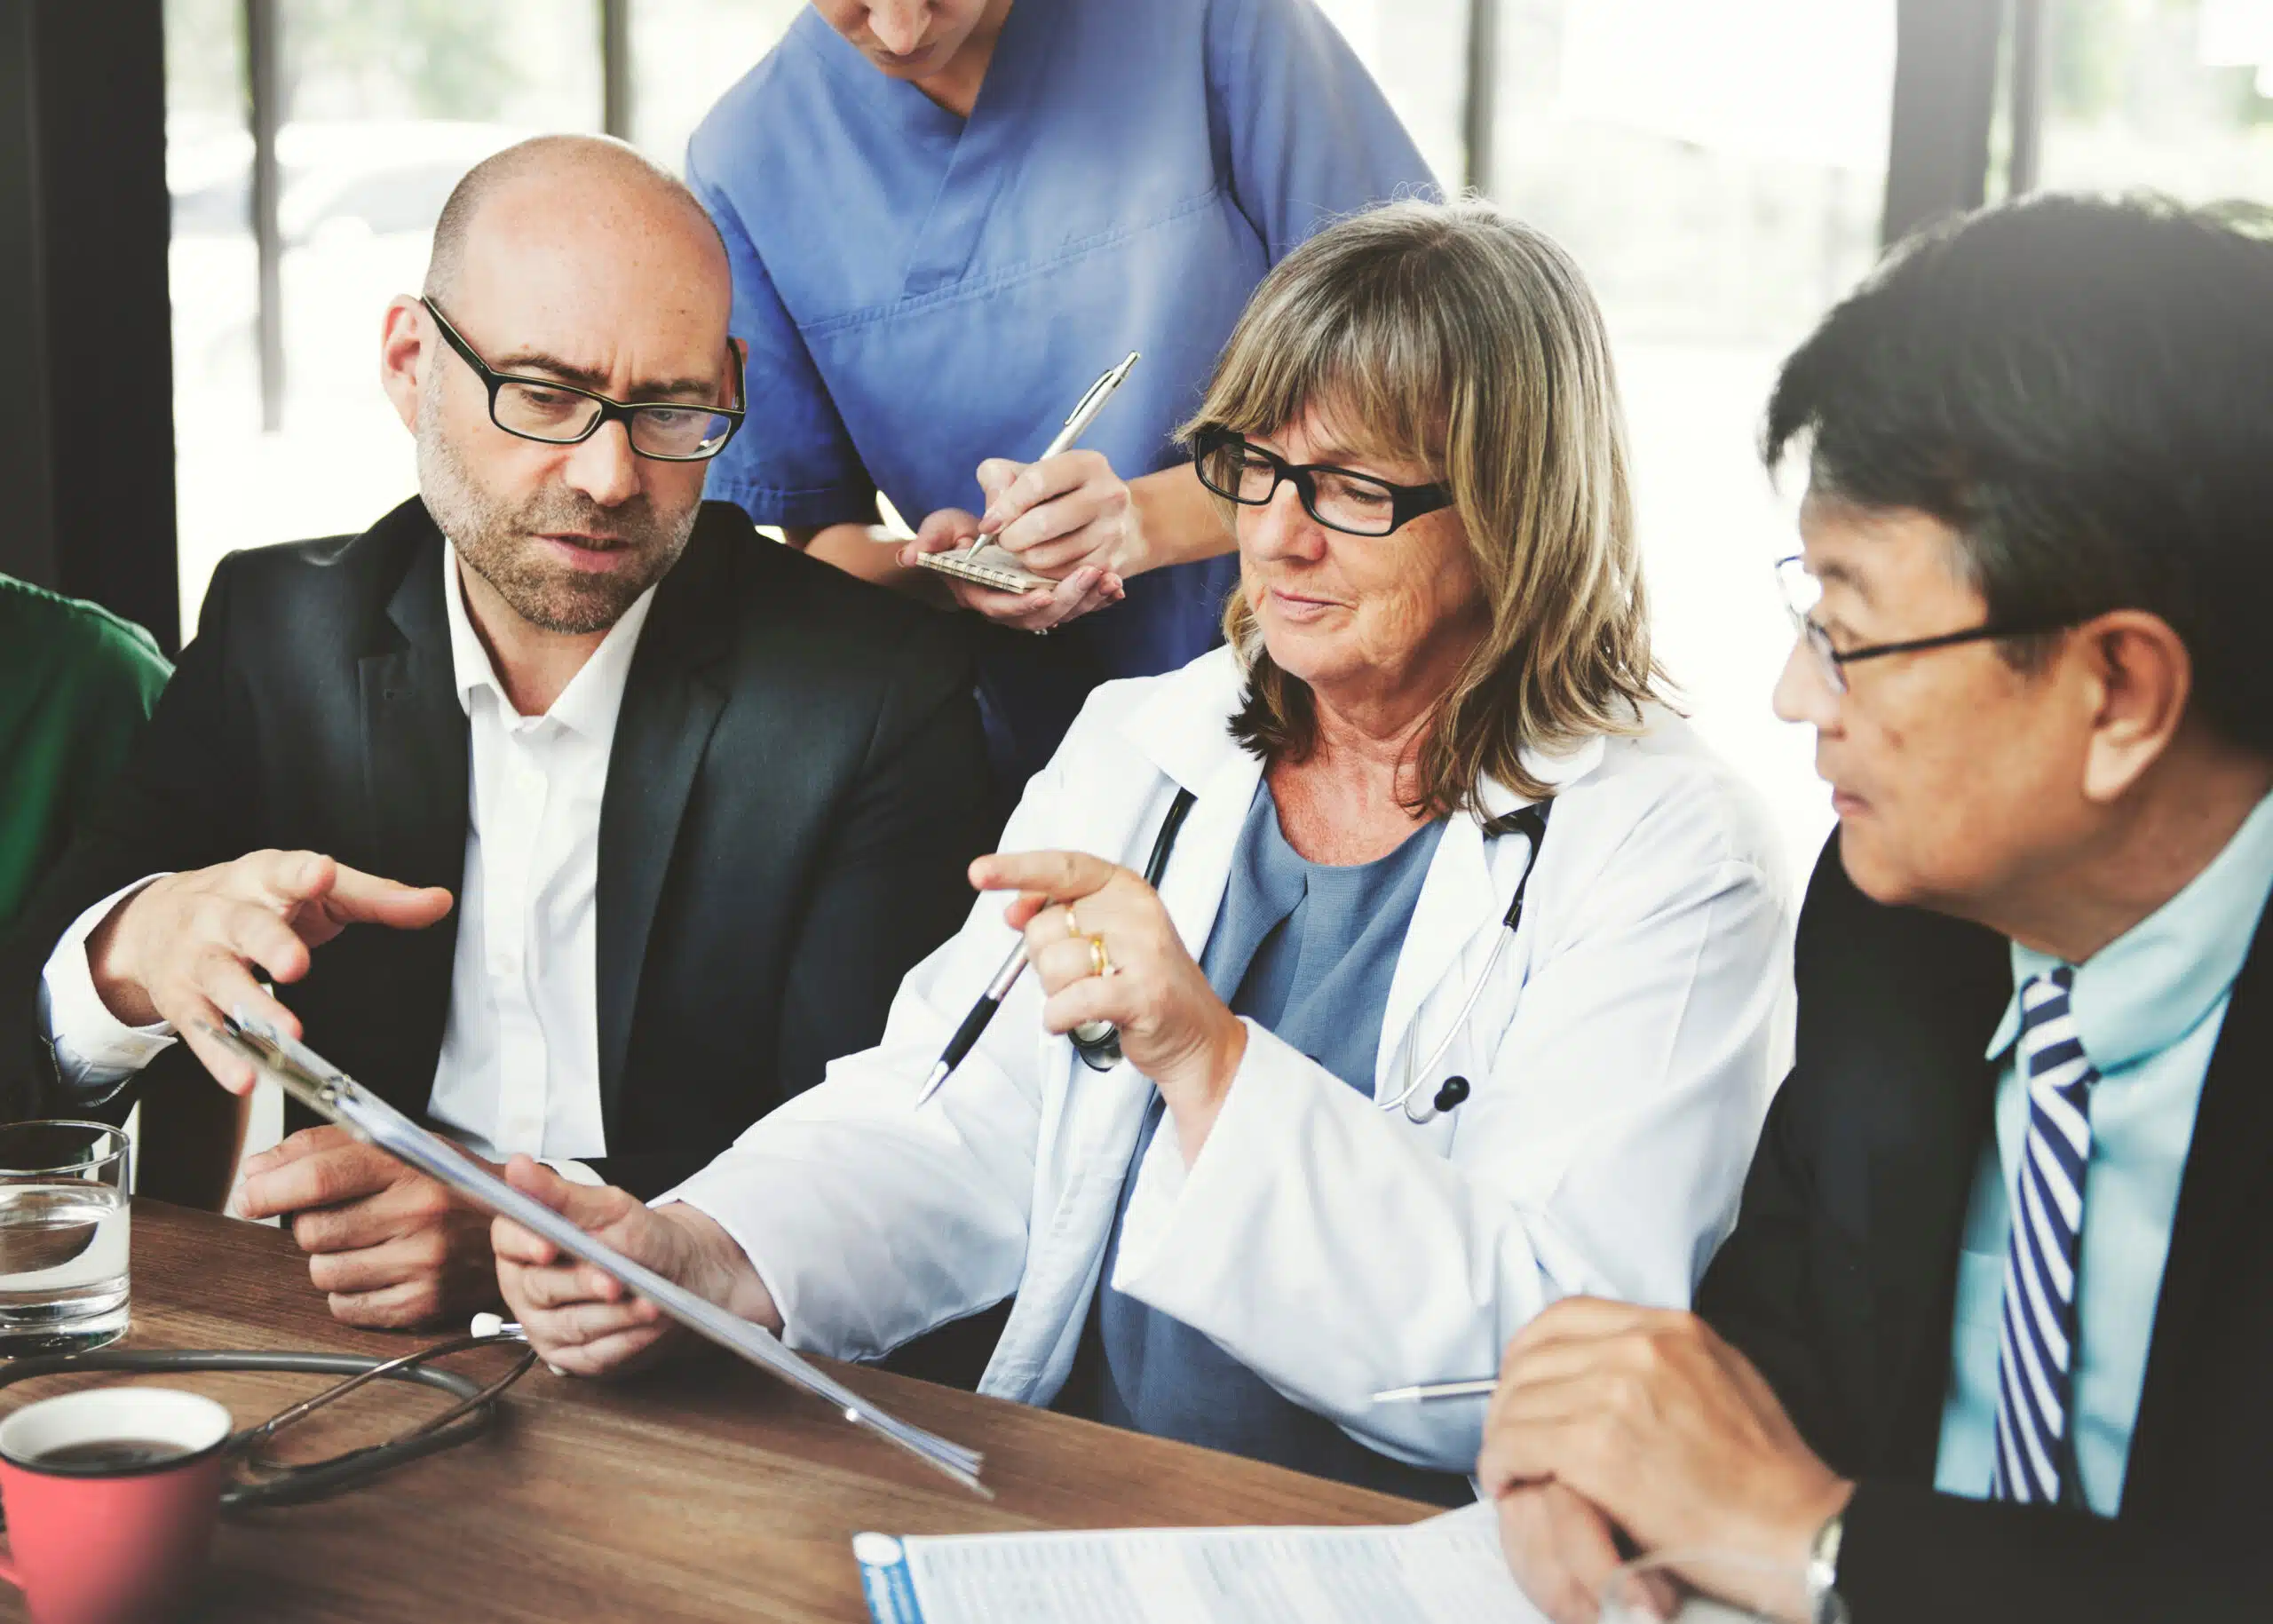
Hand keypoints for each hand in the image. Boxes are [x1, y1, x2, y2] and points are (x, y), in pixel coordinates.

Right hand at [85, 849, 452, 1093]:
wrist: (155, 920)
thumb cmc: (253, 901)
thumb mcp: (314, 891)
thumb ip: (377, 898)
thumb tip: (437, 902)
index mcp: (264, 879)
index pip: (285, 871)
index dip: (303, 874)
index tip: (322, 873)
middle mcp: (224, 914)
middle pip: (247, 927)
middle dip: (271, 945)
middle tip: (297, 965)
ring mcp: (199, 958)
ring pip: (223, 981)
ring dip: (254, 1009)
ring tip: (286, 1033)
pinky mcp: (182, 1000)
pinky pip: (201, 1031)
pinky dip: (222, 1057)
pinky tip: (245, 1077)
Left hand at [229, 1126, 495, 1328]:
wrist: (523, 1227)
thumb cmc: (453, 1183)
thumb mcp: (402, 1144)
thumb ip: (325, 1147)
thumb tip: (256, 1172)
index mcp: (411, 1164)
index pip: (320, 1176)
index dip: (270, 1188)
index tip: (249, 1195)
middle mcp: (418, 1212)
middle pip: (311, 1230)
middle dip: (309, 1225)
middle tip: (340, 1216)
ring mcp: (422, 1261)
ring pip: (323, 1272)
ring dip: (329, 1260)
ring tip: (366, 1243)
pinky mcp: (423, 1303)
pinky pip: (345, 1307)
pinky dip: (348, 1293)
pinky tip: (377, 1271)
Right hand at [490, 1157, 778, 1376]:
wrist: (675, 1273)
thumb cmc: (637, 1237)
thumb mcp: (607, 1207)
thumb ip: (561, 1194)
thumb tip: (517, 1167)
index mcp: (525, 1241)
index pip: (507, 1239)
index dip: (526, 1243)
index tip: (548, 1247)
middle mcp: (525, 1286)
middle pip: (541, 1287)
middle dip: (584, 1283)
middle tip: (616, 1281)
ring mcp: (544, 1326)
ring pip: (571, 1325)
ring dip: (615, 1316)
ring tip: (650, 1303)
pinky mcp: (570, 1358)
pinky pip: (593, 1355)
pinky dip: (626, 1339)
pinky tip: (648, 1325)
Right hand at [898, 504, 1123, 631]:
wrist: (977, 541)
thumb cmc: (958, 536)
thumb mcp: (943, 528)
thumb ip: (931, 538)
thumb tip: (911, 554)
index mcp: (979, 593)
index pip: (1001, 607)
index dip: (1022, 604)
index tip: (1043, 592)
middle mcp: (1007, 607)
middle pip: (1039, 616)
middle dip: (1066, 599)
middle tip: (1090, 576)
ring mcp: (1031, 606)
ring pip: (1062, 613)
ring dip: (1087, 600)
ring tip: (1108, 580)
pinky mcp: (1051, 599)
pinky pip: (1077, 606)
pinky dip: (1097, 599)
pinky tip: (1115, 587)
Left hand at [970, 849, 1245, 1162]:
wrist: (1197, 1038)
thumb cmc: (1143, 984)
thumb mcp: (1106, 934)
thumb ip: (1060, 914)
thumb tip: (1012, 909)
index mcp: (1125, 888)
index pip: (1062, 867)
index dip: (1016, 869)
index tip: (979, 872)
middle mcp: (1136, 911)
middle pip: (1045, 926)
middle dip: (1043, 960)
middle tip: (1079, 975)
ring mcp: (1144, 951)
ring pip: (1052, 966)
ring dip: (1055, 993)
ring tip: (1088, 998)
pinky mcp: (1142, 993)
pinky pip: (1068, 1001)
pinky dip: (1058, 1018)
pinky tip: (1071, 1020)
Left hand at [1476, 1299, 1853, 1623]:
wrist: (1793, 1529)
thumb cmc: (1767, 1472)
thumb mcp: (1724, 1375)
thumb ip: (1664, 1357)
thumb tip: (1604, 1359)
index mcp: (1669, 1327)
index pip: (1564, 1316)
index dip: (1529, 1354)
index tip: (1522, 1386)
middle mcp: (1640, 1348)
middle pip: (1531, 1359)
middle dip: (1510, 1400)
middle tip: (1511, 1436)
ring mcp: (1616, 1393)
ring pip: (1517, 1403)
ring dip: (1503, 1439)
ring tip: (1510, 1468)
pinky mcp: (1597, 1447)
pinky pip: (1517, 1445)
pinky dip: (1503, 1466)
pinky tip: (1513, 1483)